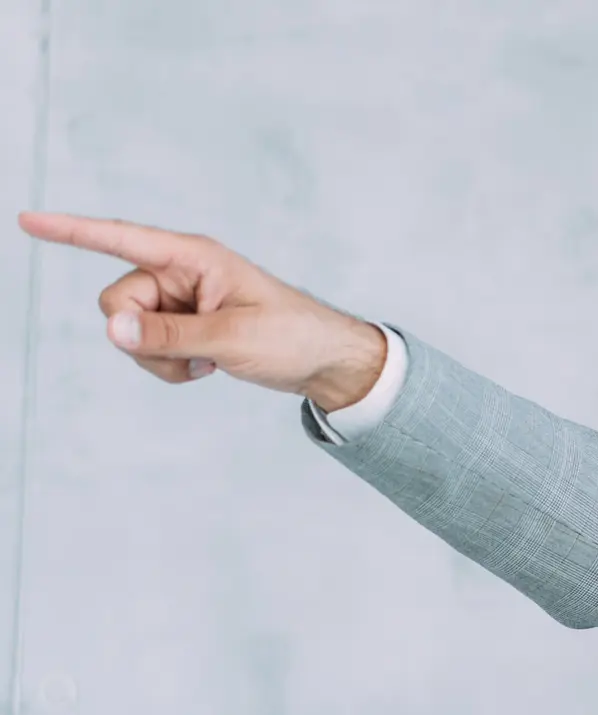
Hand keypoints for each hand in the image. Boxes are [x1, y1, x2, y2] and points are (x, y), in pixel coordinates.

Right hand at [17, 211, 385, 410]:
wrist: (325, 363)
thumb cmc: (292, 337)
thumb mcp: (232, 338)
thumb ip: (170, 335)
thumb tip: (114, 329)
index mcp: (193, 257)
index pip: (120, 238)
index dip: (72, 231)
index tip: (27, 221)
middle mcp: (179, 274)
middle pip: (117, 303)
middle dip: (142, 337)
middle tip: (194, 354)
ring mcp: (179, 302)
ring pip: (128, 332)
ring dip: (159, 358)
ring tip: (207, 362)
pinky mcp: (183, 327)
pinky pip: (148, 350)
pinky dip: (170, 367)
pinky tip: (208, 367)